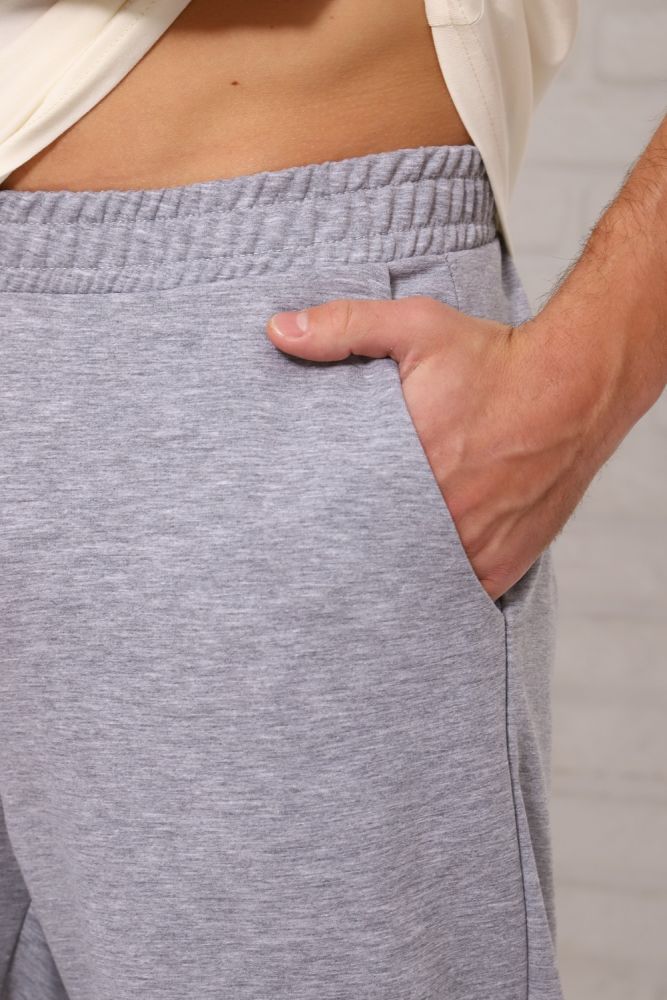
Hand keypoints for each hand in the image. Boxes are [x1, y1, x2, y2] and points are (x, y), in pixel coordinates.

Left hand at [266, 296, 606, 602]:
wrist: (578, 386)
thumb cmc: (495, 359)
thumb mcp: (416, 327)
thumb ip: (344, 328)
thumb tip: (278, 331)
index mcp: (404, 467)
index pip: (340, 511)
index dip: (321, 518)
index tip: (308, 515)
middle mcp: (437, 515)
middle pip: (375, 549)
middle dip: (356, 545)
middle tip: (337, 539)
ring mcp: (472, 547)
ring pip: (413, 576)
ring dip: (396, 568)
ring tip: (376, 556)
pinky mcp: (502, 565)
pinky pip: (456, 592)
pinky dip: (439, 583)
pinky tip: (421, 569)